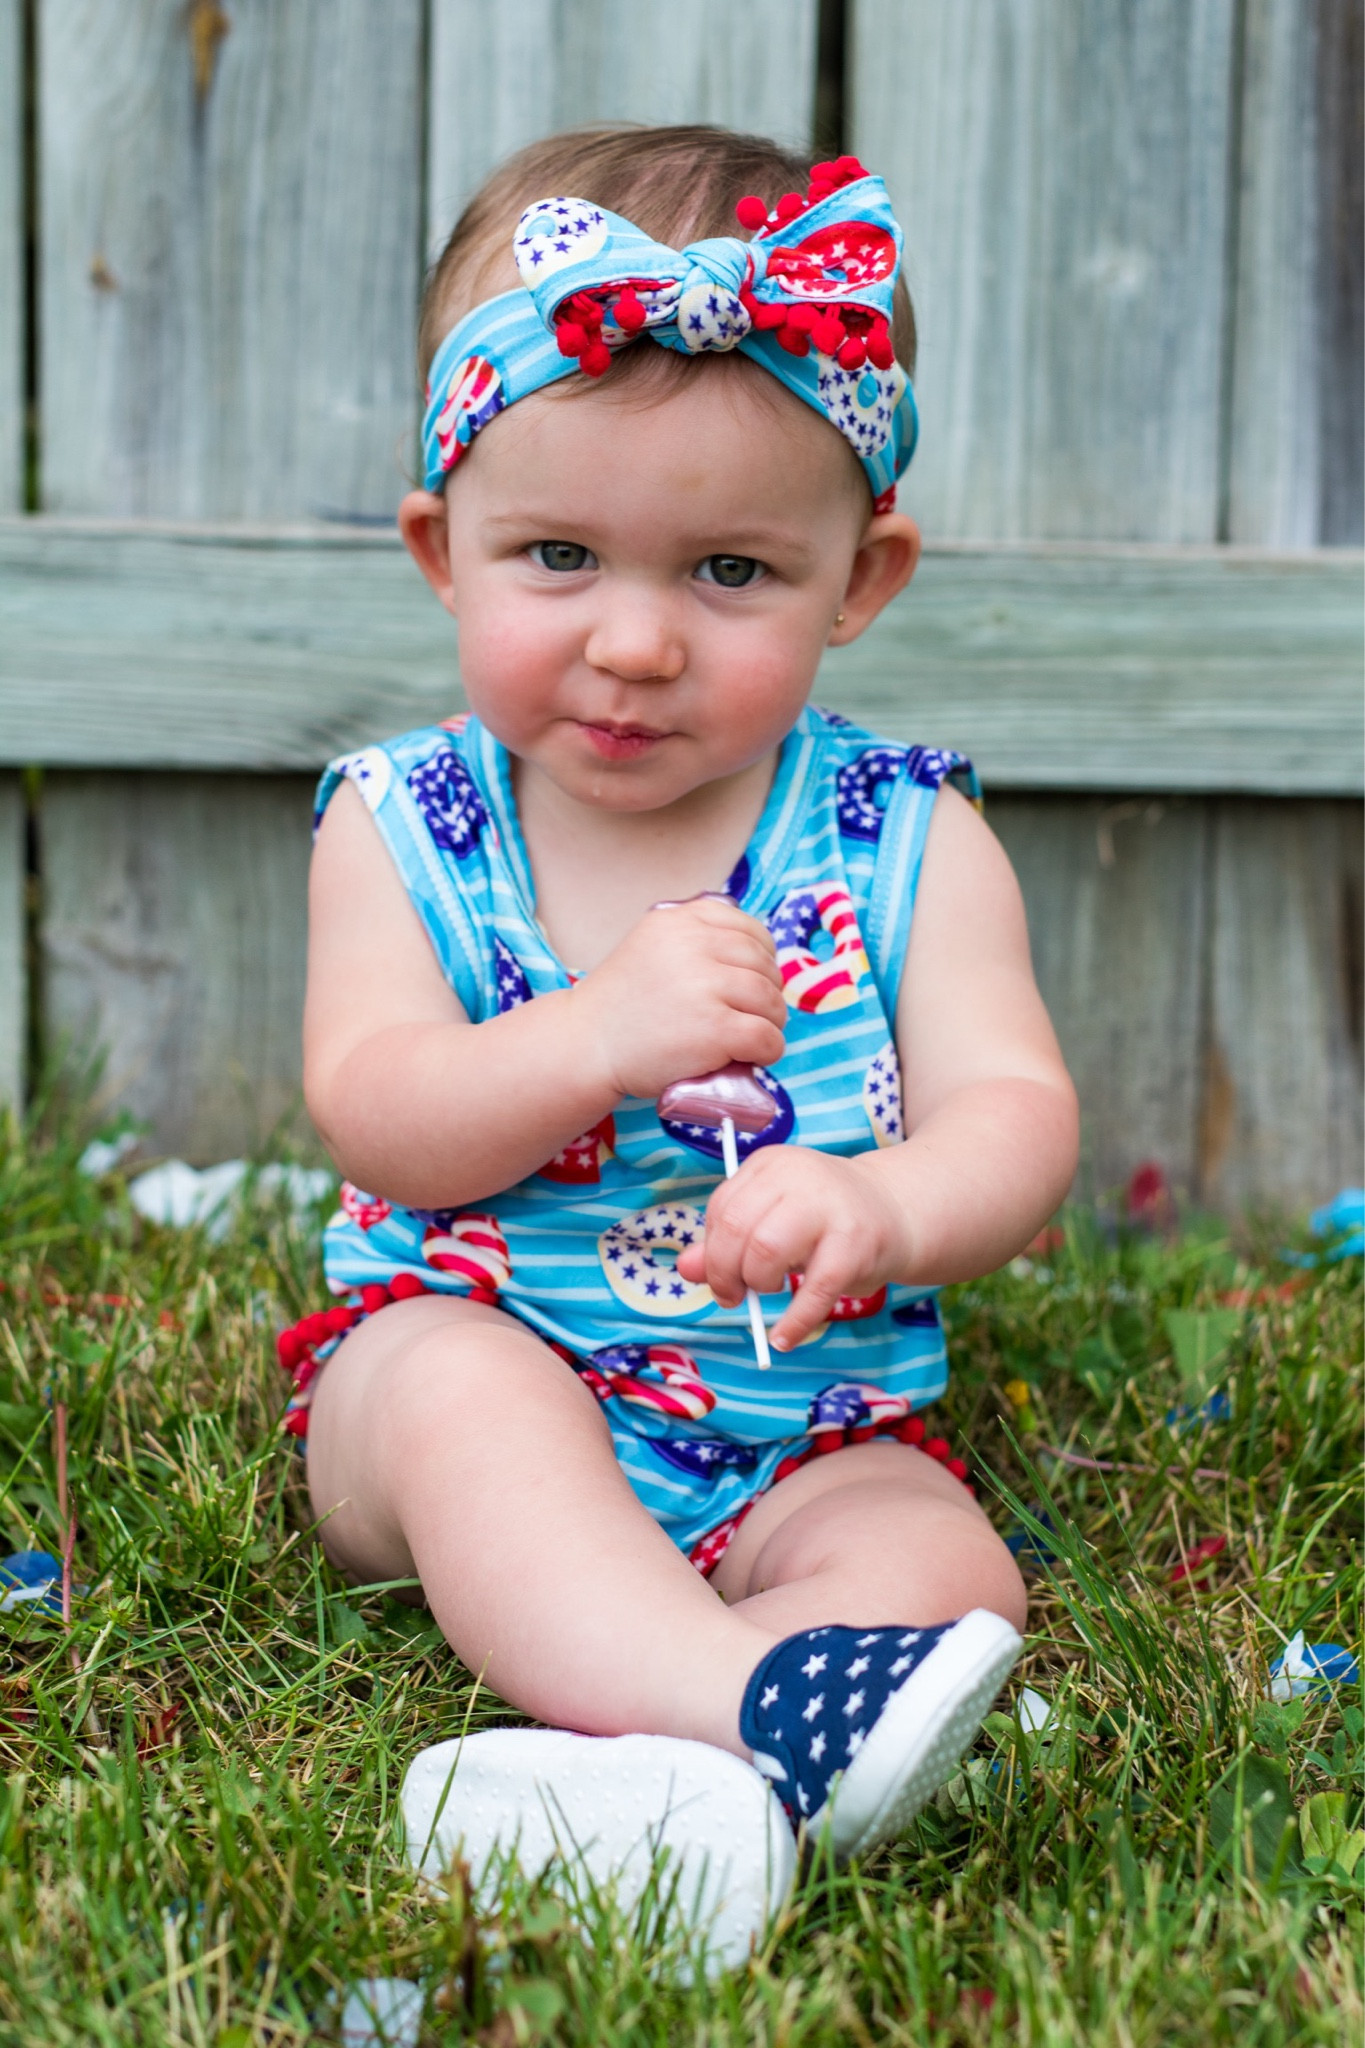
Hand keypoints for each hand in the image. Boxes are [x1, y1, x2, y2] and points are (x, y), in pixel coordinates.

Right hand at [569, 896, 785, 1101]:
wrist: (587, 1044)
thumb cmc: (623, 1003)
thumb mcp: (652, 946)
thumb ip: (694, 938)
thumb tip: (756, 953)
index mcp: (681, 921)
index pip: (749, 930)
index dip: (762, 957)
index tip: (756, 978)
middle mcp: (694, 946)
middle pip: (763, 966)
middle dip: (768, 992)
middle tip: (754, 1014)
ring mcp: (705, 987)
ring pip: (770, 1000)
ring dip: (772, 1021)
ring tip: (754, 1035)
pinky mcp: (715, 1029)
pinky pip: (765, 1036)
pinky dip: (769, 1049)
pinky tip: (755, 1056)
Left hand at [675, 1146, 910, 1350]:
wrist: (895, 1212)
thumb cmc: (822, 1219)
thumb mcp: (772, 1218)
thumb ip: (726, 1241)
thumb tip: (685, 1268)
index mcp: (771, 1164)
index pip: (722, 1208)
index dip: (713, 1250)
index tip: (721, 1274)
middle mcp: (798, 1176)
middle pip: (736, 1228)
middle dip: (726, 1272)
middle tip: (735, 1295)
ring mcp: (830, 1207)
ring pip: (766, 1251)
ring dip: (759, 1284)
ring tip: (772, 1291)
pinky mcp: (856, 1245)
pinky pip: (814, 1291)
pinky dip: (794, 1323)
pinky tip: (784, 1339)